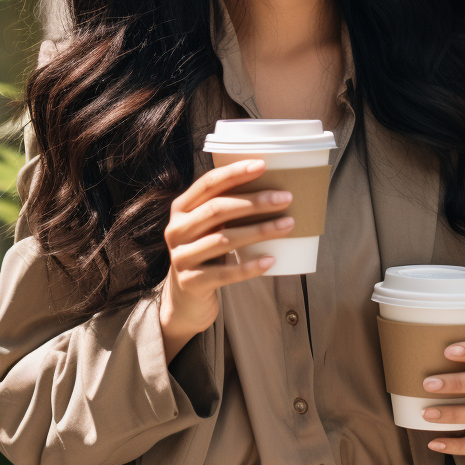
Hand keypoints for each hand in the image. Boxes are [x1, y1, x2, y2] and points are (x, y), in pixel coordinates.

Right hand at [160, 159, 293, 361]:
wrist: (184, 300)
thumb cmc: (205, 253)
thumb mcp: (206, 227)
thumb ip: (224, 208)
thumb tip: (272, 186)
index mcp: (181, 208)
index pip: (207, 183)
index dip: (234, 173)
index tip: (263, 165)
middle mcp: (176, 230)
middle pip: (217, 209)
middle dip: (254, 201)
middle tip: (286, 198)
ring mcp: (181, 257)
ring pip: (224, 239)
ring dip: (259, 230)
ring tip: (288, 225)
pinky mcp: (192, 282)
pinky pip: (225, 273)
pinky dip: (250, 266)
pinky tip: (271, 259)